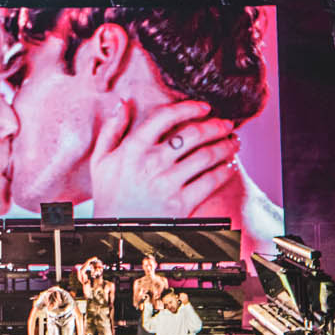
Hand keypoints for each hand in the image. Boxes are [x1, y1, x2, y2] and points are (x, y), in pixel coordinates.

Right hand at [86, 97, 243, 217]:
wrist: (116, 232)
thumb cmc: (109, 194)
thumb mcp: (101, 160)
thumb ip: (112, 129)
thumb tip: (123, 102)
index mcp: (133, 148)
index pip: (165, 117)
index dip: (189, 107)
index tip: (204, 106)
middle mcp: (152, 163)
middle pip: (192, 134)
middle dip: (215, 125)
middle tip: (227, 123)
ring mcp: (168, 184)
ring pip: (206, 156)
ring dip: (225, 145)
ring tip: (234, 141)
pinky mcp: (181, 204)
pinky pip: (210, 181)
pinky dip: (224, 170)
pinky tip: (230, 165)